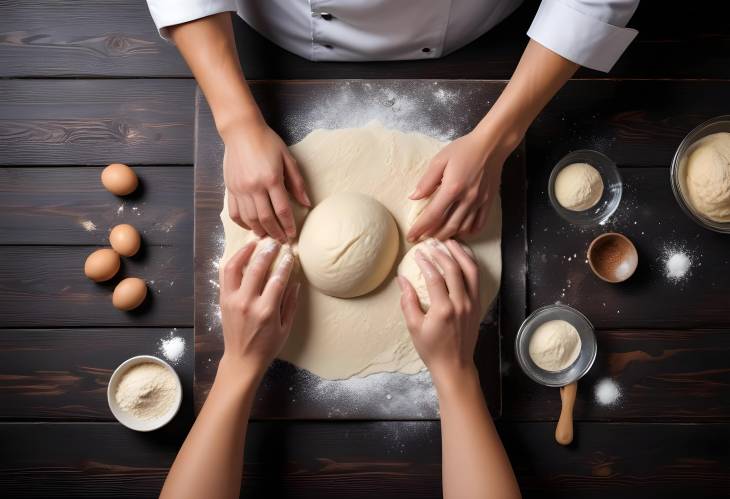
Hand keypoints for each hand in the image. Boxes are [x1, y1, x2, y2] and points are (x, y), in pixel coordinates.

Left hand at [219, 239, 299, 377]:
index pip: (277, 280)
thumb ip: (291, 303)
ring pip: (234, 268)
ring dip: (244, 252)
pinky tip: (240, 256)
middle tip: (274, 243)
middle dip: (267, 253)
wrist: (242, 359)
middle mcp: (246, 303)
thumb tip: (295, 281)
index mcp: (266, 311)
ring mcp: (232, 301)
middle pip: (256, 269)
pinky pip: (225, 276)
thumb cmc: (267, 346)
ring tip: (254, 243)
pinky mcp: (223, 300)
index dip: (285, 265)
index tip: (290, 254)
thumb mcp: (286, 327)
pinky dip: (232, 262)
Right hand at [223, 121, 310, 241]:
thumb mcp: (287, 158)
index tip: (293, 235)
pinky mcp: (230, 188)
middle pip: (266, 219)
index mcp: (272, 179)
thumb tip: (306, 203)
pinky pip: (235, 213)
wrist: (241, 131)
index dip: (289, 226)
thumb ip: (297, 182)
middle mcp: (254, 187)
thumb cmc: (267, 142)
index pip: (282, 210)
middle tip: (282, 241)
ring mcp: (240, 189)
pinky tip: (251, 226)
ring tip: (268, 236)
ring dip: (260, 231)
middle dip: (275, 233)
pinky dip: (243, 223)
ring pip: (250, 219)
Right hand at [397, 240, 480, 382]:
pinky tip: (463, 257)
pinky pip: (477, 279)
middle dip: (442, 253)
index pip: (435, 277)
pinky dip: (470, 265)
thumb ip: (407, 301)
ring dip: (461, 254)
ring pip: (471, 271)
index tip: (418, 253)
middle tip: (432, 243)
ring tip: (451, 243)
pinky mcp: (478, 305)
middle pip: (454, 269)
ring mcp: (472, 304)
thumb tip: (402, 279)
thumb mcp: (414, 327)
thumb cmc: (431, 349)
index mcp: (443, 309)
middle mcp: (461, 304)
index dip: (426, 262)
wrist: (455, 365)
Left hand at [407, 128, 514, 241]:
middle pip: (448, 226)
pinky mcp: (488, 202)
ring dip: (450, 234)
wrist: (491, 145)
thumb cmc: (463, 149)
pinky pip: (479, 223)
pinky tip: (460, 231)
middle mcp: (467, 199)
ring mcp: (479, 202)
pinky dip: (469, 231)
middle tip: (423, 238)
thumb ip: (426, 181)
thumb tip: (414, 197)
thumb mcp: (439, 160)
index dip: (420, 228)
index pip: (433, 215)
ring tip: (438, 236)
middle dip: (433, 235)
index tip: (411, 236)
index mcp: (452, 188)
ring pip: (463, 227)